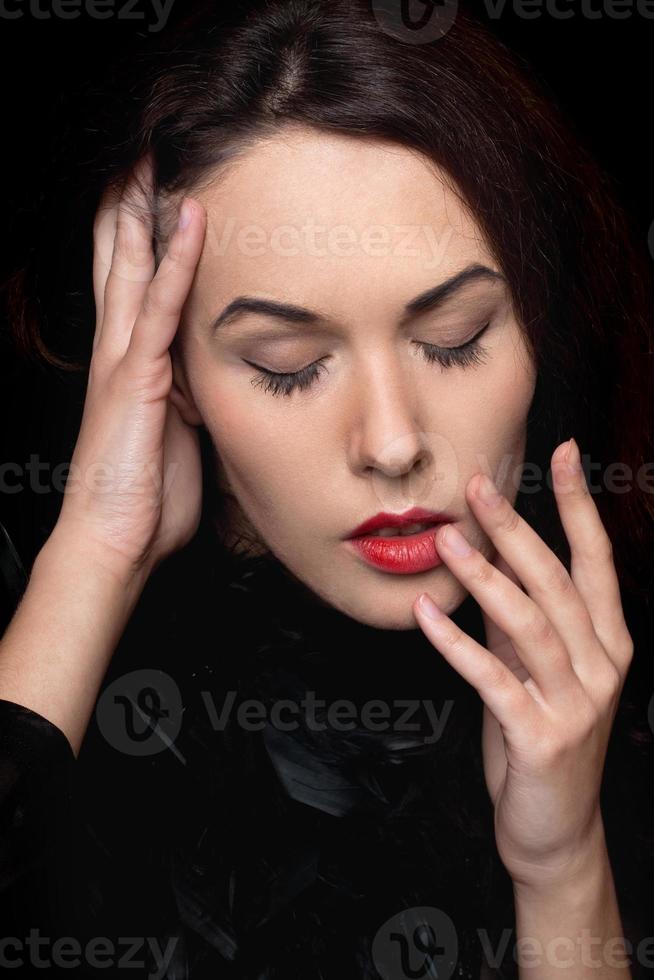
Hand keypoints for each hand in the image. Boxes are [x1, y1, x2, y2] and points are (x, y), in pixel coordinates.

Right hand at [56, 154, 207, 583]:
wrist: (116, 539)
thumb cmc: (145, 495)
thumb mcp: (177, 435)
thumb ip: (188, 398)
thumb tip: (209, 380)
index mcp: (132, 365)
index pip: (132, 285)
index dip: (137, 236)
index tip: (151, 193)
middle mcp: (121, 352)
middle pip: (121, 262)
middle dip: (128, 206)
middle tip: (137, 153)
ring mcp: (125, 361)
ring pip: (133, 270)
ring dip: (142, 212)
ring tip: (149, 158)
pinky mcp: (137, 378)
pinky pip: (161, 309)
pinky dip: (175, 262)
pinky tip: (187, 222)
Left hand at [413, 439, 633, 889]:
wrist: (553, 832)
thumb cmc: (539, 741)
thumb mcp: (532, 670)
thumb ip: (515, 620)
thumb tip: (487, 559)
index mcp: (607, 643)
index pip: (597, 561)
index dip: (580, 506)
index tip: (565, 454)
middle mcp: (602, 667)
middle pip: (560, 582)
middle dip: (519, 528)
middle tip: (479, 485)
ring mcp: (576, 704)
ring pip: (532, 624)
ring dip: (487, 578)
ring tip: (448, 539)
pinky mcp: (541, 738)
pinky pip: (493, 679)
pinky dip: (456, 644)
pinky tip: (425, 613)